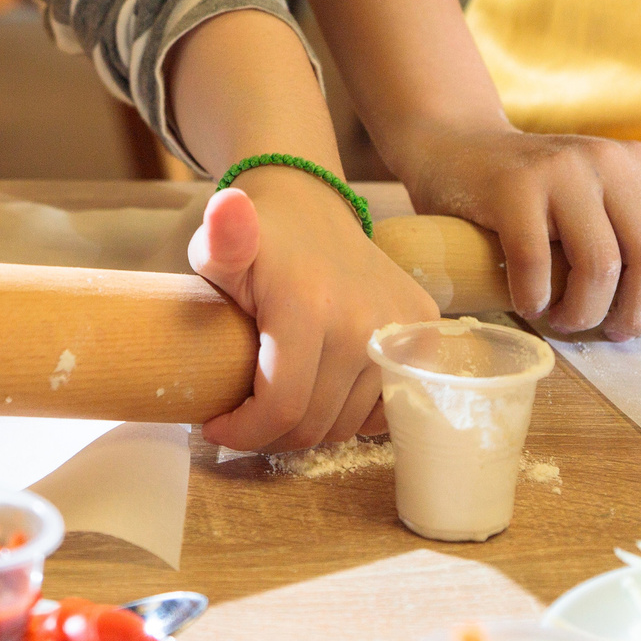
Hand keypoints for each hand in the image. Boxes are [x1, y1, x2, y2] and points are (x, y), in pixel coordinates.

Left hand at [189, 169, 438, 453]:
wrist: (312, 212)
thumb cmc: (258, 242)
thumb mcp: (222, 245)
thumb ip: (219, 239)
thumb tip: (228, 206)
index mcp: (308, 306)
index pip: (281, 405)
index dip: (245, 431)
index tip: (216, 428)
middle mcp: (364, 322)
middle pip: (315, 422)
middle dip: (271, 435)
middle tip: (245, 419)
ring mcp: (401, 328)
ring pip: (349, 422)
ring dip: (311, 426)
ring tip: (280, 402)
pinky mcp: (424, 331)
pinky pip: (386, 407)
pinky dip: (353, 412)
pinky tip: (322, 391)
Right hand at [398, 127, 640, 337]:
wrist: (453, 146)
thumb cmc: (538, 181)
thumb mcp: (610, 183)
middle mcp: (610, 161)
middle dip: (639, 312)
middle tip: (616, 334)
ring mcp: (560, 171)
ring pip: (600, 266)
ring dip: (585, 312)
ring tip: (567, 322)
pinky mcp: (512, 187)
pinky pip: (539, 262)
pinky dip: (538, 298)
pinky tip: (531, 305)